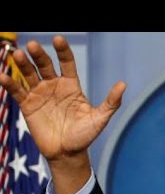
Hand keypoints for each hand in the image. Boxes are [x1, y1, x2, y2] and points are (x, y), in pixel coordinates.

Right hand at [0, 35, 125, 193]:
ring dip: (23, 64)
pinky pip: (17, 92)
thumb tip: (123, 84)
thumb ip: (111, 102)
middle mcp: (54, 86)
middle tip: (34, 45)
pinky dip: (10, 84)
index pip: (67, 63)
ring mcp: (40, 94)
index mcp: (71, 86)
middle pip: (45, 65)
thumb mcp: (99, 118)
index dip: (63, 51)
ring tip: (17, 54)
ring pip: (29, 74)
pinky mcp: (28, 105)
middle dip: (39, 55)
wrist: (68, 154)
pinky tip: (3, 76)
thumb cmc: (85, 136)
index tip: (58, 39)